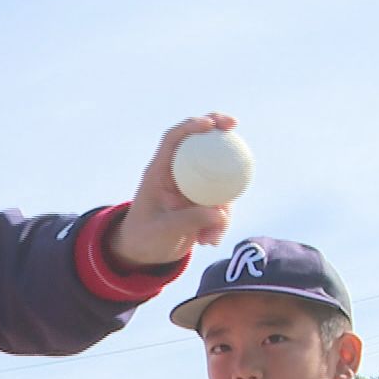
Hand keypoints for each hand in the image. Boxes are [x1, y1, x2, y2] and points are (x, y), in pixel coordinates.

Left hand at [107, 113, 238, 267]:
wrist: (144, 254)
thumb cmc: (144, 238)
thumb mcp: (162, 230)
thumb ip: (189, 220)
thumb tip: (220, 213)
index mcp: (159, 172)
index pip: (173, 140)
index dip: (191, 126)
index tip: (211, 123)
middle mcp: (177, 174)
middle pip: (200, 143)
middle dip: (218, 129)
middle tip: (234, 123)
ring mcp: (192, 186)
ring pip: (218, 177)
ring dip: (223, 205)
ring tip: (209, 237)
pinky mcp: (203, 202)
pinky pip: (222, 203)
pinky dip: (220, 223)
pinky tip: (209, 242)